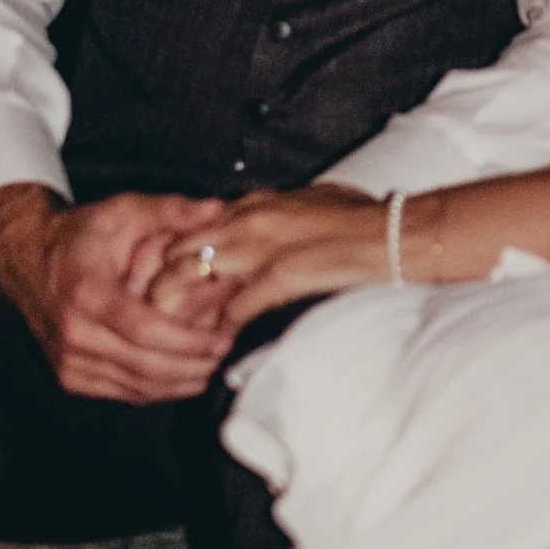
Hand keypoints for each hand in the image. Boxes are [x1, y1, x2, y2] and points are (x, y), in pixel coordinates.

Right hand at [0, 182, 240, 399]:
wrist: (26, 257)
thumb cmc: (79, 237)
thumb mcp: (123, 211)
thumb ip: (171, 211)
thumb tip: (216, 209)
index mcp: (86, 293)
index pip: (145, 330)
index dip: (188, 341)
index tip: (222, 340)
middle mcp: (73, 332)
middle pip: (144, 366)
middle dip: (192, 366)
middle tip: (225, 355)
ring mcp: (68, 359)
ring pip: (135, 387)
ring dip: (179, 383)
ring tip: (211, 366)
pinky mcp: (70, 376)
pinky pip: (121, 393)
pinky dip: (156, 389)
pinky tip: (181, 377)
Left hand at [149, 184, 403, 326]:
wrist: (398, 233)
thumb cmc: (365, 219)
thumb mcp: (311, 203)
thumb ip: (279, 214)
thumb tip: (265, 226)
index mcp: (255, 202)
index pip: (191, 227)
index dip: (171, 257)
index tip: (160, 282)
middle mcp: (249, 218)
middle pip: (178, 249)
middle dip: (160, 283)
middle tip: (151, 314)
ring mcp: (262, 245)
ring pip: (192, 276)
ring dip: (180, 309)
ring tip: (170, 335)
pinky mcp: (281, 273)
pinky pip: (234, 307)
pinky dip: (221, 329)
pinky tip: (217, 346)